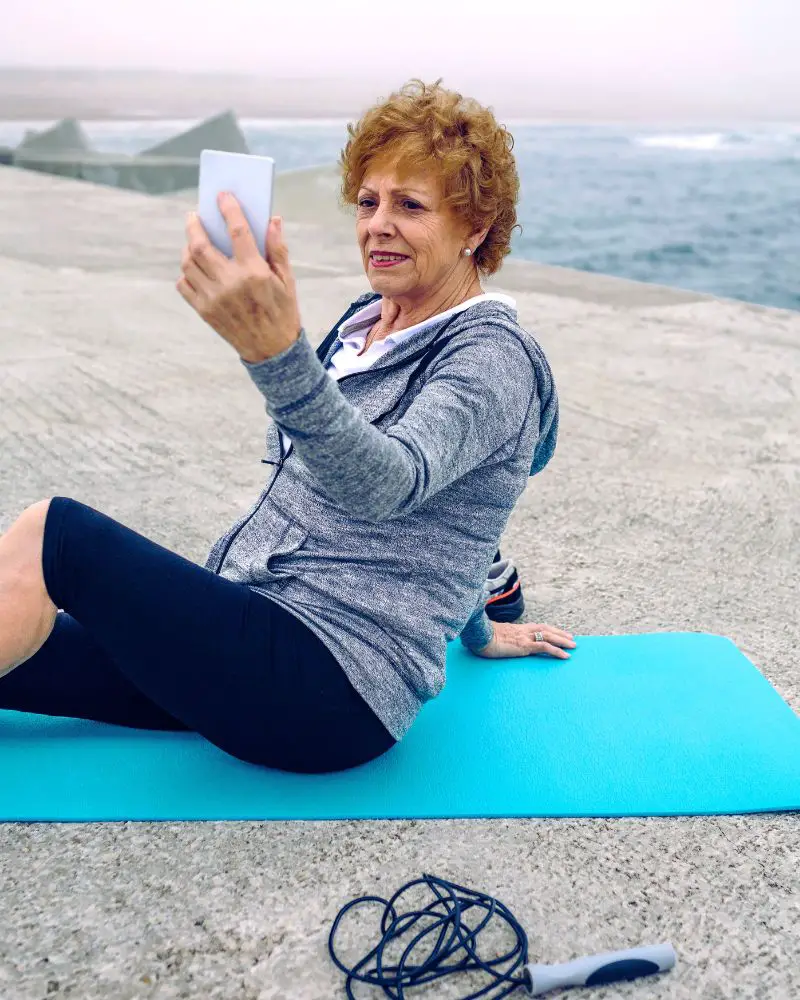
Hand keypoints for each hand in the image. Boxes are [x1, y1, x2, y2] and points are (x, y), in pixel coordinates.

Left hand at [176, 193, 301, 362]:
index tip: (222, 196)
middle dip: (194, 225)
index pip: (237, 231)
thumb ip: (277, 249)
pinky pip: (184, 285)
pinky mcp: (204, 311)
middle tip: (194, 216)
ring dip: (188, 247)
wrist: (273, 352)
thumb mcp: (287, 281)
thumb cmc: (282, 312)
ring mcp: (214, 298)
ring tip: (193, 241)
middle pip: (200, 245)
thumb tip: (273, 219)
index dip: (229, 209)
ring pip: (188, 264)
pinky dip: (186, 273)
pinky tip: (194, 268)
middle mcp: (230, 283)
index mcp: (254, 272)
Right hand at [474, 621, 575, 659]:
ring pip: (549, 636)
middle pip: (547, 629)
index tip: (558, 632)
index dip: (549, 630)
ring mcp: (525, 637)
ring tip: (573, 646)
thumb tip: (500, 641)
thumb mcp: (495, 636)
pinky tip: (565, 655)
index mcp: (518, 628)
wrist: (479, 636)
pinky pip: (545, 647)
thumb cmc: (483, 637)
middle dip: (560, 633)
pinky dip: (557, 651)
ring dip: (563, 641)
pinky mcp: (525, 645)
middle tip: (571, 638)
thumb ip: (502, 637)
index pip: (538, 627)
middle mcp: (524, 630)